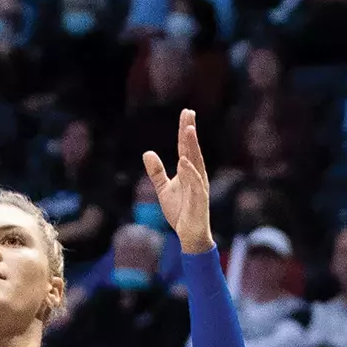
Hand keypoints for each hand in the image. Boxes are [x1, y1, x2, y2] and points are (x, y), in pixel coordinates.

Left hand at [143, 109, 212, 251]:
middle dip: (190, 132)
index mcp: (189, 171)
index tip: (186, 112)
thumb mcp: (163, 188)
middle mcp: (197, 176)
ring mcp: (199, 187)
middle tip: (188, 114)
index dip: (185, 130)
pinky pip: (195, 184)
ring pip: (196, 163)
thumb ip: (157, 171)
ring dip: (192, 146)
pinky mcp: (199, 200)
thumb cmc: (180, 210)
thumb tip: (147, 152)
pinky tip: (184, 161)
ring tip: (188, 130)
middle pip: (192, 150)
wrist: (189, 234)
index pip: (186, 147)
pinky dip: (190, 172)